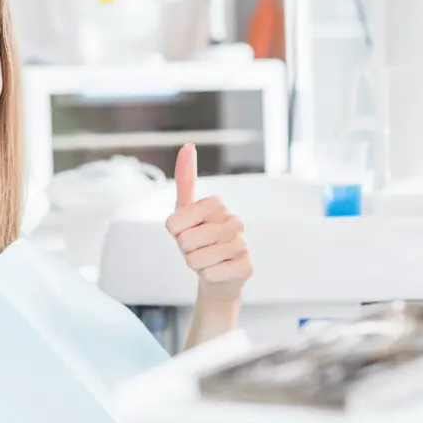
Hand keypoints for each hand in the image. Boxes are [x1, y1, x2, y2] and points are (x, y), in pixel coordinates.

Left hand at [166, 144, 251, 301]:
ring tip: (206, 260)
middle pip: (186, 241)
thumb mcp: (184, 212)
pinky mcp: (247, 267)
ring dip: (196, 264)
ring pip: (198, 259)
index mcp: (217, 205)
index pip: (176, 221)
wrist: (214, 274)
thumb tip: (188, 146)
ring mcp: (244, 244)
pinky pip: (212, 274)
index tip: (185, 231)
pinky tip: (217, 272)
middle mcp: (235, 221)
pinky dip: (207, 277)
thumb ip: (185, 181)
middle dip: (185, 251)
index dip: (175, 231)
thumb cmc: (198, 241)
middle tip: (197, 249)